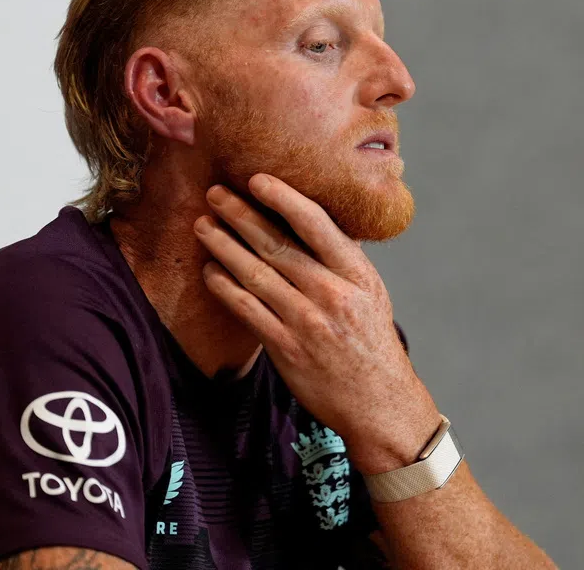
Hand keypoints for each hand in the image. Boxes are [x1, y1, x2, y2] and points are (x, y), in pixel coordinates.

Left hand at [194, 173, 440, 473]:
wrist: (380, 404)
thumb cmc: (372, 342)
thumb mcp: (371, 293)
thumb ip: (343, 259)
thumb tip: (313, 219)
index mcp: (357, 273)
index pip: (316, 224)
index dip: (284, 197)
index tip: (257, 179)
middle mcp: (332, 293)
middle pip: (278, 244)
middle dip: (241, 215)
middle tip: (215, 193)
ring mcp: (307, 322)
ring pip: (256, 274)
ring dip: (224, 246)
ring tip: (203, 225)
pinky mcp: (286, 349)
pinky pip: (247, 310)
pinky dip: (225, 287)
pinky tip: (210, 271)